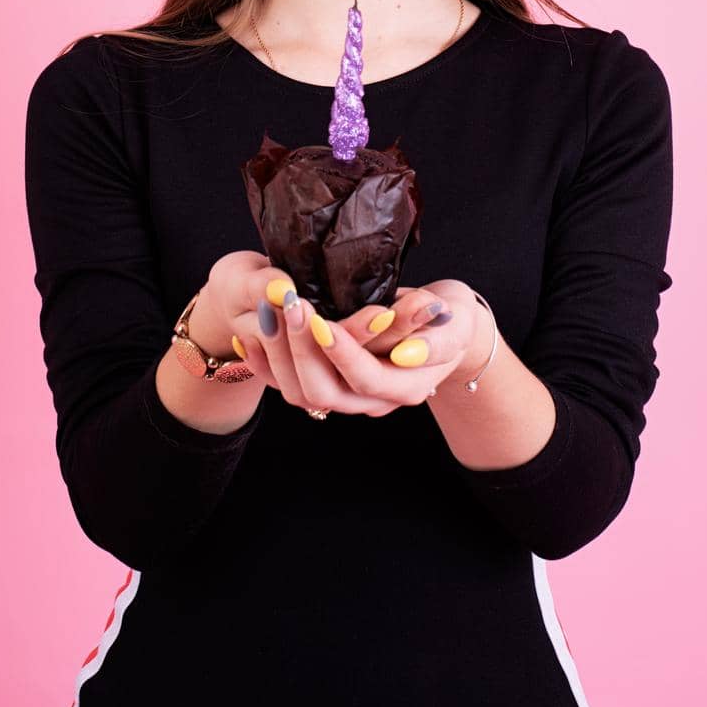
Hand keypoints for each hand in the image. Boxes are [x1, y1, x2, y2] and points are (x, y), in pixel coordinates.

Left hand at [245, 277, 484, 417]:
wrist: (444, 329)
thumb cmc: (451, 318)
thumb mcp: (456, 320)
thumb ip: (438, 337)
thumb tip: (410, 351)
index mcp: (405, 387)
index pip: (365, 378)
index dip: (340, 352)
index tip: (319, 319)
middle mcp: (373, 401)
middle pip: (325, 392)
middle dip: (301, 349)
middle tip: (288, 305)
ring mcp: (348, 397)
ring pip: (301, 393)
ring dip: (279, 353)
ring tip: (268, 311)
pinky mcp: (330, 383)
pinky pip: (289, 385)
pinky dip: (267, 364)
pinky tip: (251, 336)